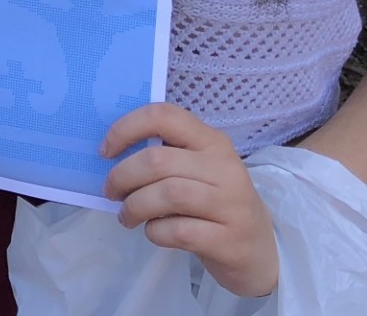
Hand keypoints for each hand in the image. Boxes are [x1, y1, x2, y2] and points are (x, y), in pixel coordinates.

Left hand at [102, 102, 277, 297]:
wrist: (260, 251)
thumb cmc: (215, 205)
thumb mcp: (197, 171)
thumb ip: (165, 157)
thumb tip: (110, 155)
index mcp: (212, 142)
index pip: (164, 116)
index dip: (126, 128)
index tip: (106, 151)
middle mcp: (225, 167)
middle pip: (158, 160)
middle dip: (122, 177)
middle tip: (111, 192)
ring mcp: (231, 204)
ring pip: (168, 194)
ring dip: (136, 206)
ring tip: (128, 216)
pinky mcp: (230, 239)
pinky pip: (178, 230)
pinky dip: (155, 231)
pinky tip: (155, 232)